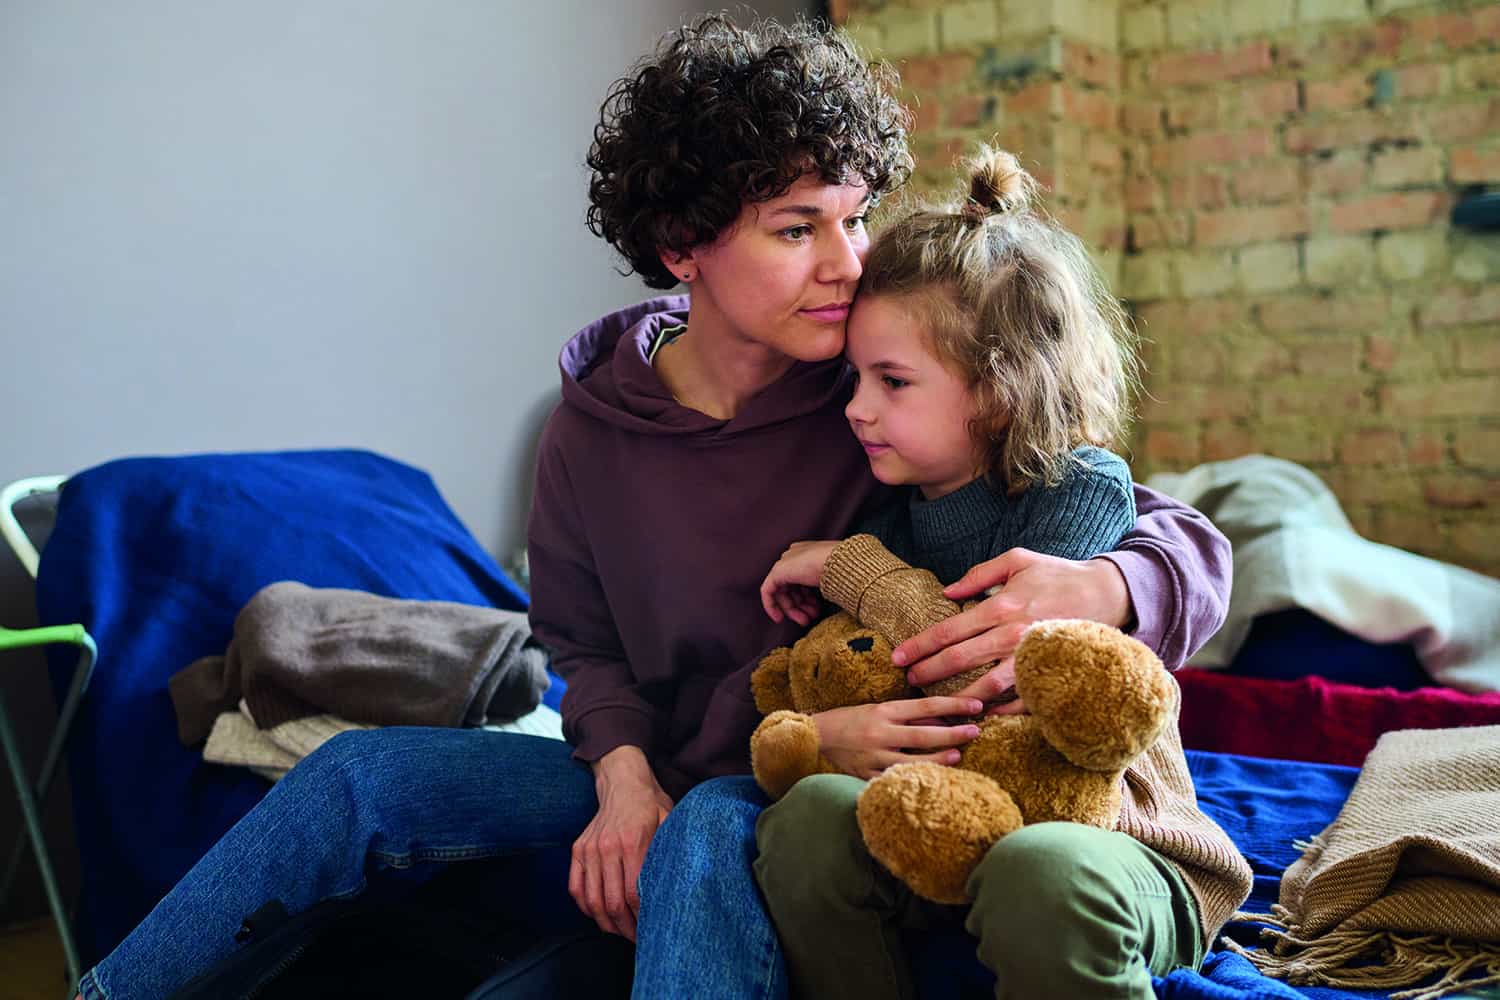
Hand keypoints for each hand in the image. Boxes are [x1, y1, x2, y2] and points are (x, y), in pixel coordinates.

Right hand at [569, 745, 672, 941]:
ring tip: (620, 932)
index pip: (632, 894)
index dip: (641, 919)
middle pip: (611, 903)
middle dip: (625, 928)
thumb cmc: (651, 804)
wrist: (622, 781)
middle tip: (637, 939)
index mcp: (632, 842)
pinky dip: (585, 907)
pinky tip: (599, 916)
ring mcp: (589, 849)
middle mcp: (607, 847)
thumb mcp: (669, 822)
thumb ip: (670, 851)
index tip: (651, 930)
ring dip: (605, 923)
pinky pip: (575, 887)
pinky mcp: (578, 850)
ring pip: (592, 900)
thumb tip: (679, 885)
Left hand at [760, 540, 839, 625]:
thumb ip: (822, 585)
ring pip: (783, 591)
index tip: (817, 611)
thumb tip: (817, 602)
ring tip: (805, 621)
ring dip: (793, 609)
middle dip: (801, 606)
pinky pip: (768, 591)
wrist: (841, 564)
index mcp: (808, 553)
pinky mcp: (777, 571)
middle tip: (810, 619)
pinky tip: (779, 618)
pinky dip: (771, 605)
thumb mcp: (834, 578)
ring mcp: (785, 562)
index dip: (808, 598)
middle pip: (792, 587)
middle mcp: (795, 555)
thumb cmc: (844, 570)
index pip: (802, 579)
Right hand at [813, 696, 984, 778]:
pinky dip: (913, 779)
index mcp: (884, 710)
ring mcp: (874, 756)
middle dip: (953, 734)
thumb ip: (908, 715)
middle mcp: (880, 732)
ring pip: (912, 761)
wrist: (817, 735)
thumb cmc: (852, 719)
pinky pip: (894, 780)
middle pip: (924, 734)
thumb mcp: (879, 709)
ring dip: (938, 759)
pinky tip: (929, 780)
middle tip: (975, 732)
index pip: (926, 706)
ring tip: (958, 755)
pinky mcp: (867, 774)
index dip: (953, 706)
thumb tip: (942, 720)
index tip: (976, 707)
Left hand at [891, 548, 1131, 700]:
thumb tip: (947, 591)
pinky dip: (1000, 711)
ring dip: (958, 697)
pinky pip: (1022, 700)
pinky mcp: (1052, 672)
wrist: (1108, 592)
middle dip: (928, 672)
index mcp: (1001, 606)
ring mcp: (1033, 657)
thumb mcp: (1017, 560)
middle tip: (907, 681)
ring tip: (937, 705)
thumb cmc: (1058, 574)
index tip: (898, 657)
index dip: (920, 646)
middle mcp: (1013, 634)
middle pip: (960, 659)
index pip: (950, 630)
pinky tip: (980, 714)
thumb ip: (980, 574)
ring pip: (987, 686)